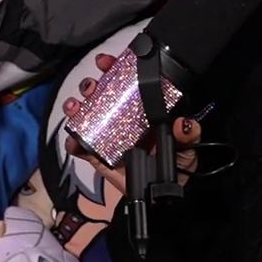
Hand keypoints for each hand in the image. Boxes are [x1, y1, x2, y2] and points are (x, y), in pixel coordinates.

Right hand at [62, 53, 201, 195]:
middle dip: (91, 85)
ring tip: (76, 106)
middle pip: (101, 95)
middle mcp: (122, 119)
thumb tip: (184, 123)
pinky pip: (80, 146)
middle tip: (91, 85)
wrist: (162, 200)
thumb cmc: (176, 169)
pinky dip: (73, 141)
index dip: (116, 69)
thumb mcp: (187, 150)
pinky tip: (72, 138)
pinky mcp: (97, 156)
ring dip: (77, 107)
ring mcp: (107, 137)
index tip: (108, 62)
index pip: (127, 84)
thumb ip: (189, 136)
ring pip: (86, 115)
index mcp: (142, 112)